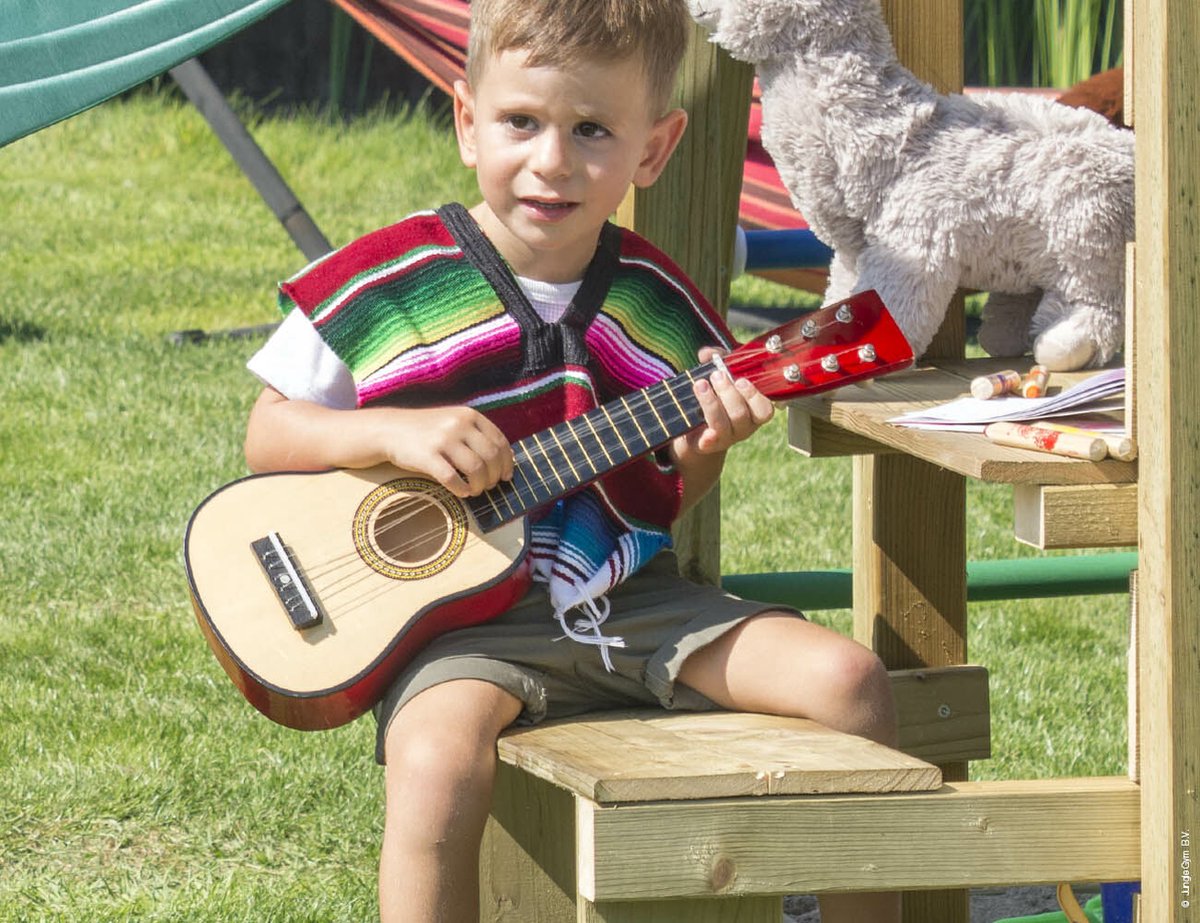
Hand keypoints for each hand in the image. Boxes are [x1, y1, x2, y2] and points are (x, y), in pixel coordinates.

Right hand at [382, 405, 513, 497]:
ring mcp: (442, 439)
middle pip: (490, 457)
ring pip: (475, 469)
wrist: (390, 429)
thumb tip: (504, 461)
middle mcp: (458, 424)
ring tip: (476, 490)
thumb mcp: (454, 422)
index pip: (499, 441)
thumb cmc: (428, 431)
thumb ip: (477, 435)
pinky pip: (452, 478)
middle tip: (490, 486)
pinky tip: (462, 492)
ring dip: (480, 485)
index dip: (507, 462)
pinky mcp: (427, 456)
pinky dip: (462, 489)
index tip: (507, 476)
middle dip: (495, 476)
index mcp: (469, 415)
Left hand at [672, 347, 774, 459]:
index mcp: (753, 412)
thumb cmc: (715, 397)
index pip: (764, 410)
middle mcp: (743, 428)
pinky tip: (705, 433)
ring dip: (711, 403)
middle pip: (740, 414)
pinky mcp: (706, 445)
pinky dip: (708, 439)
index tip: (741, 380)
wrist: (695, 429)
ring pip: (722, 425)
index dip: (754, 396)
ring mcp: (725, 438)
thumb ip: (716, 360)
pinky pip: (709, 444)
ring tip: (700, 385)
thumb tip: (707, 353)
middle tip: (717, 375)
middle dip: (728, 393)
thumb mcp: (719, 376)